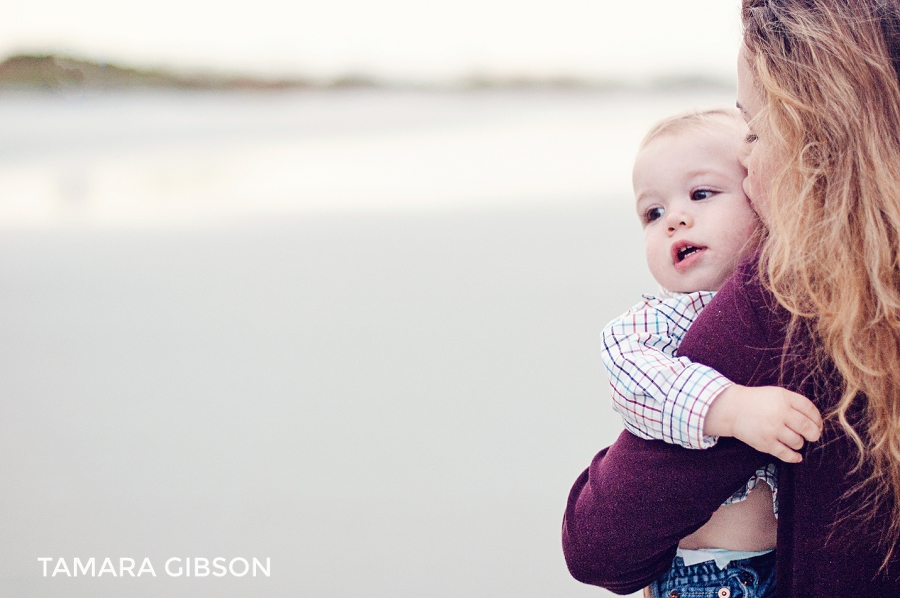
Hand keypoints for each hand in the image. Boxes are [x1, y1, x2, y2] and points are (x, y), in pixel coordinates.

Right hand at [703, 385, 822, 462]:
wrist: (732, 409)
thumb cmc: (757, 401)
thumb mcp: (777, 394)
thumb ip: (795, 403)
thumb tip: (815, 421)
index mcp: (784, 399)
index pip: (810, 410)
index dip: (818, 419)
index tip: (818, 424)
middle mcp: (780, 413)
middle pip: (808, 428)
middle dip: (814, 434)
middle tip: (812, 435)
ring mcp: (772, 429)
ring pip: (798, 442)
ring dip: (800, 443)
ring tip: (794, 440)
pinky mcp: (765, 443)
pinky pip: (786, 454)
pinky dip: (794, 457)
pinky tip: (796, 456)